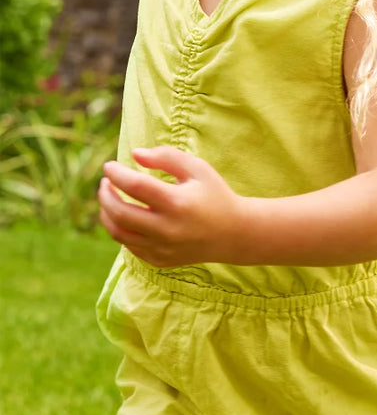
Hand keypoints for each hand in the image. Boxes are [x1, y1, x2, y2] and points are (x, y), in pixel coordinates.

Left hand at [98, 146, 246, 266]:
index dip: (117, 174)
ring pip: (118, 233)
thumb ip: (167, 157)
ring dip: (107, 213)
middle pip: (119, 212)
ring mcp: (161, 248)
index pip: (135, 186)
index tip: (109, 165)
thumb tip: (135, 154)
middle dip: (105, 194)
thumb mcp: (198, 169)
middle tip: (105, 182)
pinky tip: (125, 216)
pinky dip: (121, 229)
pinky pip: (129, 245)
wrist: (233, 233)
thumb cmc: (215, 194)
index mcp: (177, 202)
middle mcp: (166, 228)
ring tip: (108, 199)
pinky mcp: (159, 260)